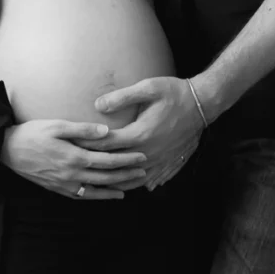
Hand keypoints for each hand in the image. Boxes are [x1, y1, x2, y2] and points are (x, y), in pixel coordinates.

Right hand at [0, 119, 147, 199]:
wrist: (7, 151)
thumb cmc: (32, 134)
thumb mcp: (57, 126)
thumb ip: (82, 130)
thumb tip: (106, 132)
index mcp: (74, 157)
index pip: (107, 160)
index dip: (127, 159)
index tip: (142, 157)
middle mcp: (72, 175)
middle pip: (106, 177)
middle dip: (127, 175)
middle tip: (144, 172)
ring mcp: (65, 185)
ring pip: (97, 190)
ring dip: (116, 188)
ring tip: (132, 187)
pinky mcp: (58, 189)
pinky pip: (84, 196)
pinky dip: (99, 196)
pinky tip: (109, 195)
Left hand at [78, 77, 203, 189]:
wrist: (202, 105)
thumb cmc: (174, 93)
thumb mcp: (148, 88)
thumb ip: (122, 97)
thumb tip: (97, 106)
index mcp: (139, 134)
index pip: (106, 143)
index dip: (87, 144)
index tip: (72, 144)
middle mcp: (148, 152)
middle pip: (115, 164)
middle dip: (95, 164)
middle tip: (77, 164)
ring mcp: (159, 161)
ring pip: (132, 178)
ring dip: (114, 180)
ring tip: (97, 181)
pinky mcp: (169, 163)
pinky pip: (150, 179)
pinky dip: (136, 183)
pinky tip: (128, 185)